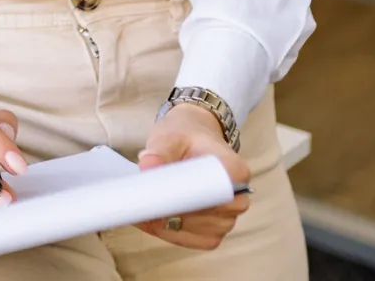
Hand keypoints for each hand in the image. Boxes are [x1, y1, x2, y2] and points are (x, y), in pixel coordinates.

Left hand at [134, 104, 251, 249]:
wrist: (193, 142)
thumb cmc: (185, 138)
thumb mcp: (170, 135)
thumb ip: (159, 149)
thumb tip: (148, 166)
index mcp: (234, 171)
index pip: (215, 189)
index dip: (184, 194)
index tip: (157, 193)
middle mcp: (237, 199)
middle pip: (202, 214)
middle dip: (169, 209)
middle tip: (138, 200)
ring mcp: (227, 219)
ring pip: (194, 230)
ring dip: (164, 222)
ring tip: (138, 207)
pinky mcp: (213, 232)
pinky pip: (190, 239)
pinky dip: (166, 231)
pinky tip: (148, 218)